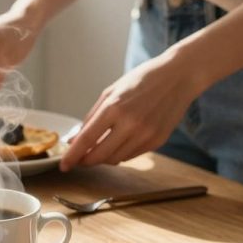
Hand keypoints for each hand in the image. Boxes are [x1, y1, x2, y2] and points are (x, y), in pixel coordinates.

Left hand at [60, 50, 200, 170]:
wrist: (179, 77)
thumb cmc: (142, 80)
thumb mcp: (111, 91)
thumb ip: (91, 117)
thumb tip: (74, 139)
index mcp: (114, 107)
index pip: (86, 140)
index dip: (72, 156)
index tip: (64, 165)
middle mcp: (130, 124)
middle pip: (99, 156)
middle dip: (85, 161)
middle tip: (79, 159)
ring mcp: (145, 135)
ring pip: (115, 159)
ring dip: (103, 158)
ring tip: (100, 147)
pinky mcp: (157, 142)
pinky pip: (131, 155)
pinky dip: (120, 153)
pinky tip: (120, 141)